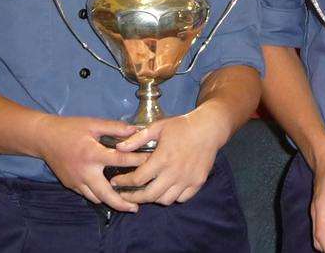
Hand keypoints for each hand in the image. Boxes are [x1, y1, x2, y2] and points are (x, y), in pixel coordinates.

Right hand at [34, 114, 145, 212]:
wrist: (43, 138)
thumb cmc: (70, 128)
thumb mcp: (93, 123)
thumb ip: (115, 128)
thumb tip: (136, 130)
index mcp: (92, 154)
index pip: (120, 161)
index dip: (138, 162)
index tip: (152, 165)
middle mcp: (84, 172)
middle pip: (106, 193)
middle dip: (121, 202)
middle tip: (136, 207)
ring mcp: (76, 181)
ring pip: (96, 198)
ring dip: (110, 201)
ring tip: (125, 203)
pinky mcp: (70, 185)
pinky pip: (87, 195)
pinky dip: (98, 197)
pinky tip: (108, 195)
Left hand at [110, 107, 231, 204]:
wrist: (209, 128)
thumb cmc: (182, 126)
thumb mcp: (158, 127)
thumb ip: (137, 139)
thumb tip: (118, 147)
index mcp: (162, 158)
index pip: (138, 179)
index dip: (123, 182)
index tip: (116, 181)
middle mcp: (174, 172)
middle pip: (149, 195)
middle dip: (133, 197)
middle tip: (124, 195)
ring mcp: (188, 179)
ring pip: (165, 200)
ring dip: (153, 198)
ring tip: (146, 192)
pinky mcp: (198, 182)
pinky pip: (182, 198)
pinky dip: (172, 197)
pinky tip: (166, 190)